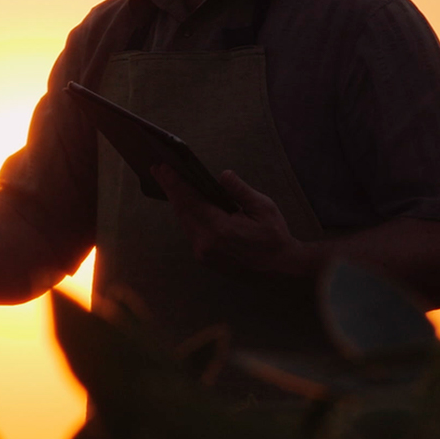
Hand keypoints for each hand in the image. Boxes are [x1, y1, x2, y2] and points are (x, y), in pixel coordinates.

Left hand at [151, 166, 310, 276]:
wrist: (281, 270)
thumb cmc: (274, 238)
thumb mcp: (263, 208)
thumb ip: (240, 190)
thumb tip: (223, 175)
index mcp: (220, 229)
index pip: (190, 200)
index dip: (174, 183)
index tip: (162, 168)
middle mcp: (206, 243)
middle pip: (182, 210)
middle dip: (170, 188)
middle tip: (158, 169)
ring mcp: (203, 253)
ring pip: (184, 221)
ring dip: (177, 202)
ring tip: (169, 182)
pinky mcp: (204, 259)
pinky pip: (190, 232)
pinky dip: (186, 215)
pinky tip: (185, 203)